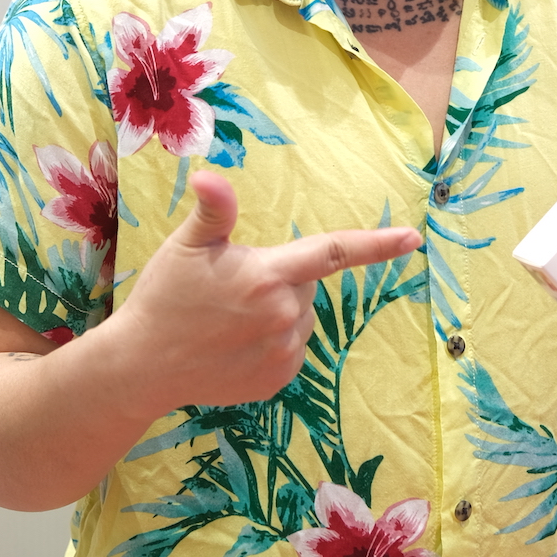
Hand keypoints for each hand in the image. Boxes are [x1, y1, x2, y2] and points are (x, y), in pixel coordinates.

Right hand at [112, 169, 421, 411]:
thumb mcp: (186, 247)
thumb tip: (209, 176)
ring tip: (229, 318)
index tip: (413, 238)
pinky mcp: (278, 380)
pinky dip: (273, 341)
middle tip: (232, 286)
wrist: (143, 366)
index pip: (335, 252)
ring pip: (300, 316)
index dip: (378, 245)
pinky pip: (292, 348)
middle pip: (306, 283)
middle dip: (281, 277)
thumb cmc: (164, 297)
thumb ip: (213, 212)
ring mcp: (283, 352)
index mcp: (268, 276)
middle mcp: (285, 315)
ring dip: (277, 311)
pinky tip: (235, 344)